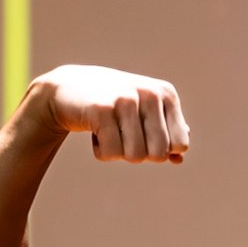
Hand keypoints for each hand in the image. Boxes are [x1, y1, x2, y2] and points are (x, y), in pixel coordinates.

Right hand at [33, 65, 191, 162]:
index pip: (181, 145)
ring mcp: (125, 100)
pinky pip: (111, 153)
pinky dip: (102, 152)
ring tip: (109, 131)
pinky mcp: (101, 110)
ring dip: (119, 153)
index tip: (144, 135)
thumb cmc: (114, 105)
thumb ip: (167, 133)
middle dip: (140, 154)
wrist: (67, 88)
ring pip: (135, 156)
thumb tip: (178, 158)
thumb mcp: (145, 113)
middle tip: (124, 137)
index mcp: (166, 94)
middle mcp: (150, 94)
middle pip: (159, 154)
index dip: (161, 149)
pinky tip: (95, 132)